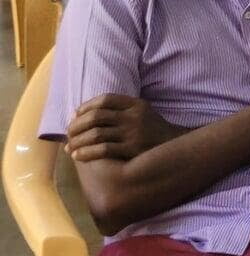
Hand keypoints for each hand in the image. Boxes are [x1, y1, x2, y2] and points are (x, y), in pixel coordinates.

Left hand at [65, 94, 184, 161]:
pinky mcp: (132, 150)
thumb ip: (120, 109)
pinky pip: (103, 150)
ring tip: (69, 147)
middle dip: (76, 126)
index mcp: (136, 104)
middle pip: (96, 116)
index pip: (105, 99)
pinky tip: (77, 156)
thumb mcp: (142, 112)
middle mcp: (134, 116)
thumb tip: (83, 113)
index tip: (75, 116)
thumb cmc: (152, 130)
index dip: (86, 106)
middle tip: (68, 134)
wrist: (174, 147)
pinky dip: (86, 153)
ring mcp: (133, 133)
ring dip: (78, 141)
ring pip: (96, 134)